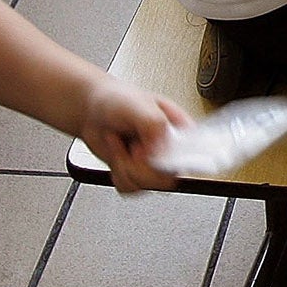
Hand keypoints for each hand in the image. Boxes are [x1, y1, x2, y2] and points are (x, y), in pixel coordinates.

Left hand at [78, 78, 189, 192]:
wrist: (92, 110)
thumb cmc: (116, 99)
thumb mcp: (137, 105)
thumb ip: (154, 124)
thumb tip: (161, 149)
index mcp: (179, 129)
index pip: (194, 154)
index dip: (178, 161)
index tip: (159, 159)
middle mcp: (168, 148)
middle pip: (168, 177)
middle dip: (143, 167)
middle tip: (134, 148)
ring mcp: (152, 163)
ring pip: (146, 185)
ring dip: (125, 167)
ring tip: (121, 145)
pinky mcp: (136, 173)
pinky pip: (130, 188)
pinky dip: (117, 174)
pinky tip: (117, 153)